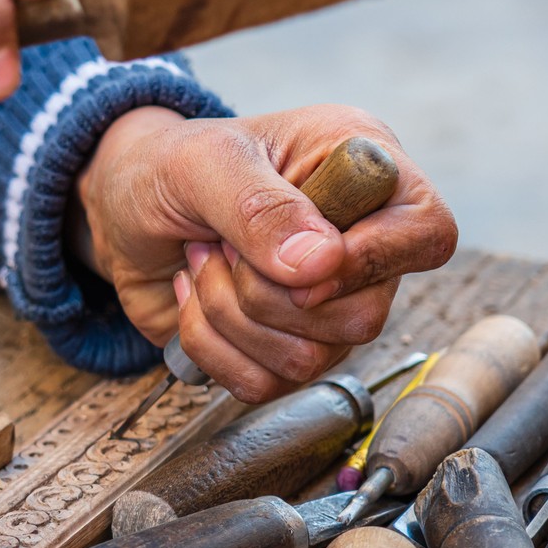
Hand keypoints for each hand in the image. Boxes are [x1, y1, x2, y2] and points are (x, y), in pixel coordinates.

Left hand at [73, 105, 457, 402]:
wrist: (120, 209)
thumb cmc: (168, 166)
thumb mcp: (203, 163)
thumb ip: (260, 206)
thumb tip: (321, 263)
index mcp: (362, 170)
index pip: (428, 231)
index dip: (372, 260)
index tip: (299, 261)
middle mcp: (359, 239)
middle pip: (365, 314)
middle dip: (266, 291)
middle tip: (218, 244)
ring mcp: (327, 301)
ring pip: (310, 359)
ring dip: (230, 314)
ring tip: (202, 259)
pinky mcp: (285, 347)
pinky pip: (265, 385)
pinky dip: (211, 346)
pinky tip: (196, 294)